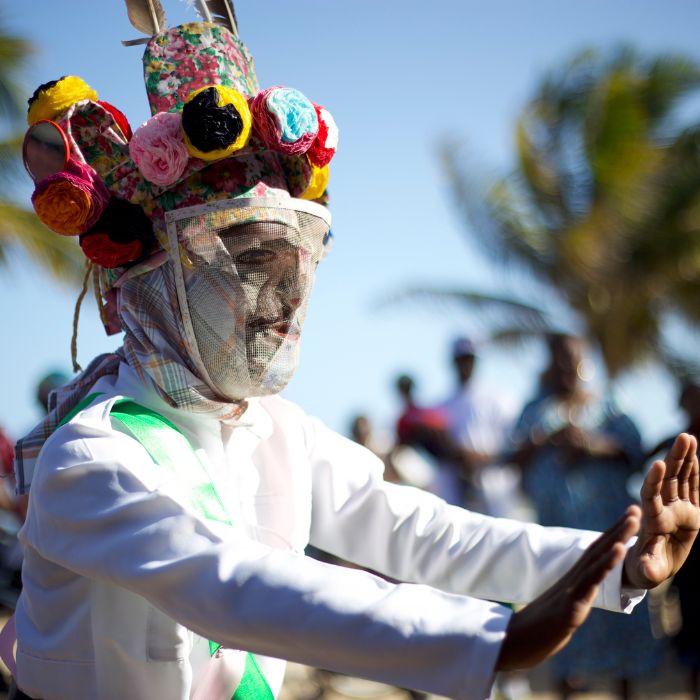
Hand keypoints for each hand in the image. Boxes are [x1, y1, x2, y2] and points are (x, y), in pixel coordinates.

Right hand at [496, 508, 639, 670]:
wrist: (513, 643)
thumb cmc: (535, 629)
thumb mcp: (559, 609)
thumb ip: (570, 597)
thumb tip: (580, 594)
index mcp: (570, 581)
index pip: (594, 552)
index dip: (611, 534)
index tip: (627, 518)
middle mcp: (571, 579)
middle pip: (597, 548)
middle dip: (619, 528)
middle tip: (636, 508)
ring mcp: (570, 590)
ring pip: (597, 559)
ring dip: (617, 537)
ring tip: (633, 521)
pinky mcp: (570, 605)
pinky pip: (591, 581)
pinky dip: (606, 564)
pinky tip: (619, 550)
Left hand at [624, 433, 699, 588]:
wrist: (651, 564)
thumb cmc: (646, 567)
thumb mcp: (647, 570)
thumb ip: (649, 567)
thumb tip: (646, 571)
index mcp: (652, 521)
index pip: (651, 497)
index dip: (653, 481)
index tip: (657, 465)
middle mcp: (663, 509)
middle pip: (668, 480)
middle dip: (675, 459)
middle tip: (681, 438)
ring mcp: (676, 508)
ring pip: (680, 479)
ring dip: (684, 459)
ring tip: (687, 438)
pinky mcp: (689, 511)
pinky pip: (691, 488)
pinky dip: (693, 472)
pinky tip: (695, 454)